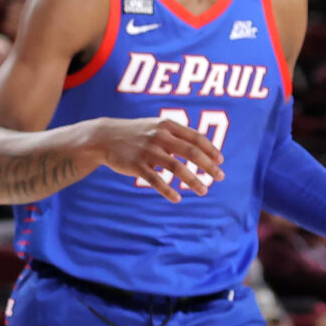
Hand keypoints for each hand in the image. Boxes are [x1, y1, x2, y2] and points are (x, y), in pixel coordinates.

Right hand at [92, 115, 224, 200]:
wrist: (105, 137)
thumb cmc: (137, 133)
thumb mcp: (157, 126)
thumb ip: (177, 135)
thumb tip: (202, 148)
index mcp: (167, 126)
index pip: (195, 137)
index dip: (210, 149)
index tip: (220, 161)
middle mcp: (160, 136)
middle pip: (191, 152)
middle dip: (208, 166)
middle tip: (220, 177)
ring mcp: (148, 150)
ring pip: (176, 168)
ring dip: (193, 180)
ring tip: (204, 191)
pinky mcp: (136, 165)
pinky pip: (156, 180)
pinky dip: (168, 191)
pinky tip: (177, 199)